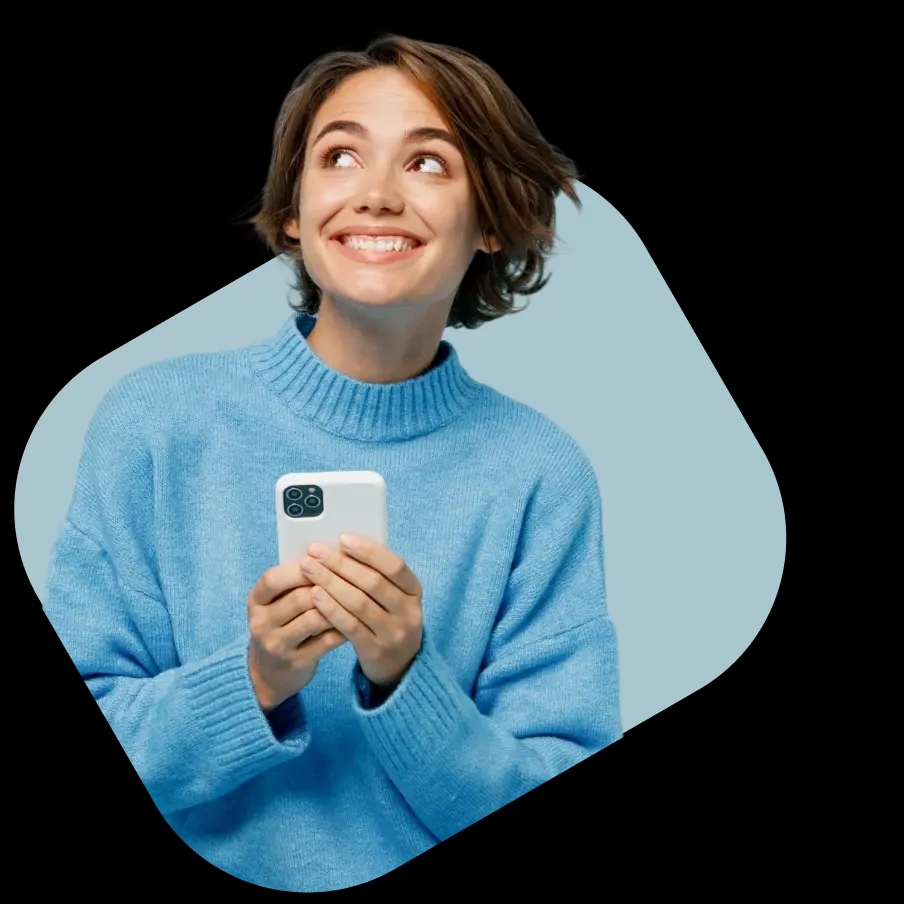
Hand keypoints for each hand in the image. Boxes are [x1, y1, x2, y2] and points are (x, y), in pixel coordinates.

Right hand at [247, 561, 348, 713]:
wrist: (267, 673)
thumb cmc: (281, 625)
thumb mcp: (277, 603)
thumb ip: (296, 582)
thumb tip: (330, 554)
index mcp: (256, 601)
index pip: (273, 579)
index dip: (299, 568)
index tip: (325, 558)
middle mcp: (261, 623)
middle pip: (298, 598)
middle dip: (328, 585)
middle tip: (352, 576)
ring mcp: (277, 645)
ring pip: (314, 619)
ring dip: (338, 606)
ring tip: (358, 596)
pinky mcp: (296, 662)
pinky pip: (325, 641)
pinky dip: (343, 628)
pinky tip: (357, 620)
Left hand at [299, 533, 422, 688]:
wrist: (400, 666)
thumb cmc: (388, 620)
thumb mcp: (393, 598)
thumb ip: (376, 575)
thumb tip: (343, 547)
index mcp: (414, 591)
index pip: (394, 565)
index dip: (368, 551)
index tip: (343, 538)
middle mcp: (409, 612)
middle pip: (373, 582)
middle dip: (341, 563)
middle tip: (315, 551)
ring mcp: (394, 633)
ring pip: (359, 603)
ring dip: (331, 582)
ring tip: (309, 569)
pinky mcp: (376, 650)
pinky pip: (350, 626)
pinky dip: (331, 608)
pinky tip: (315, 595)